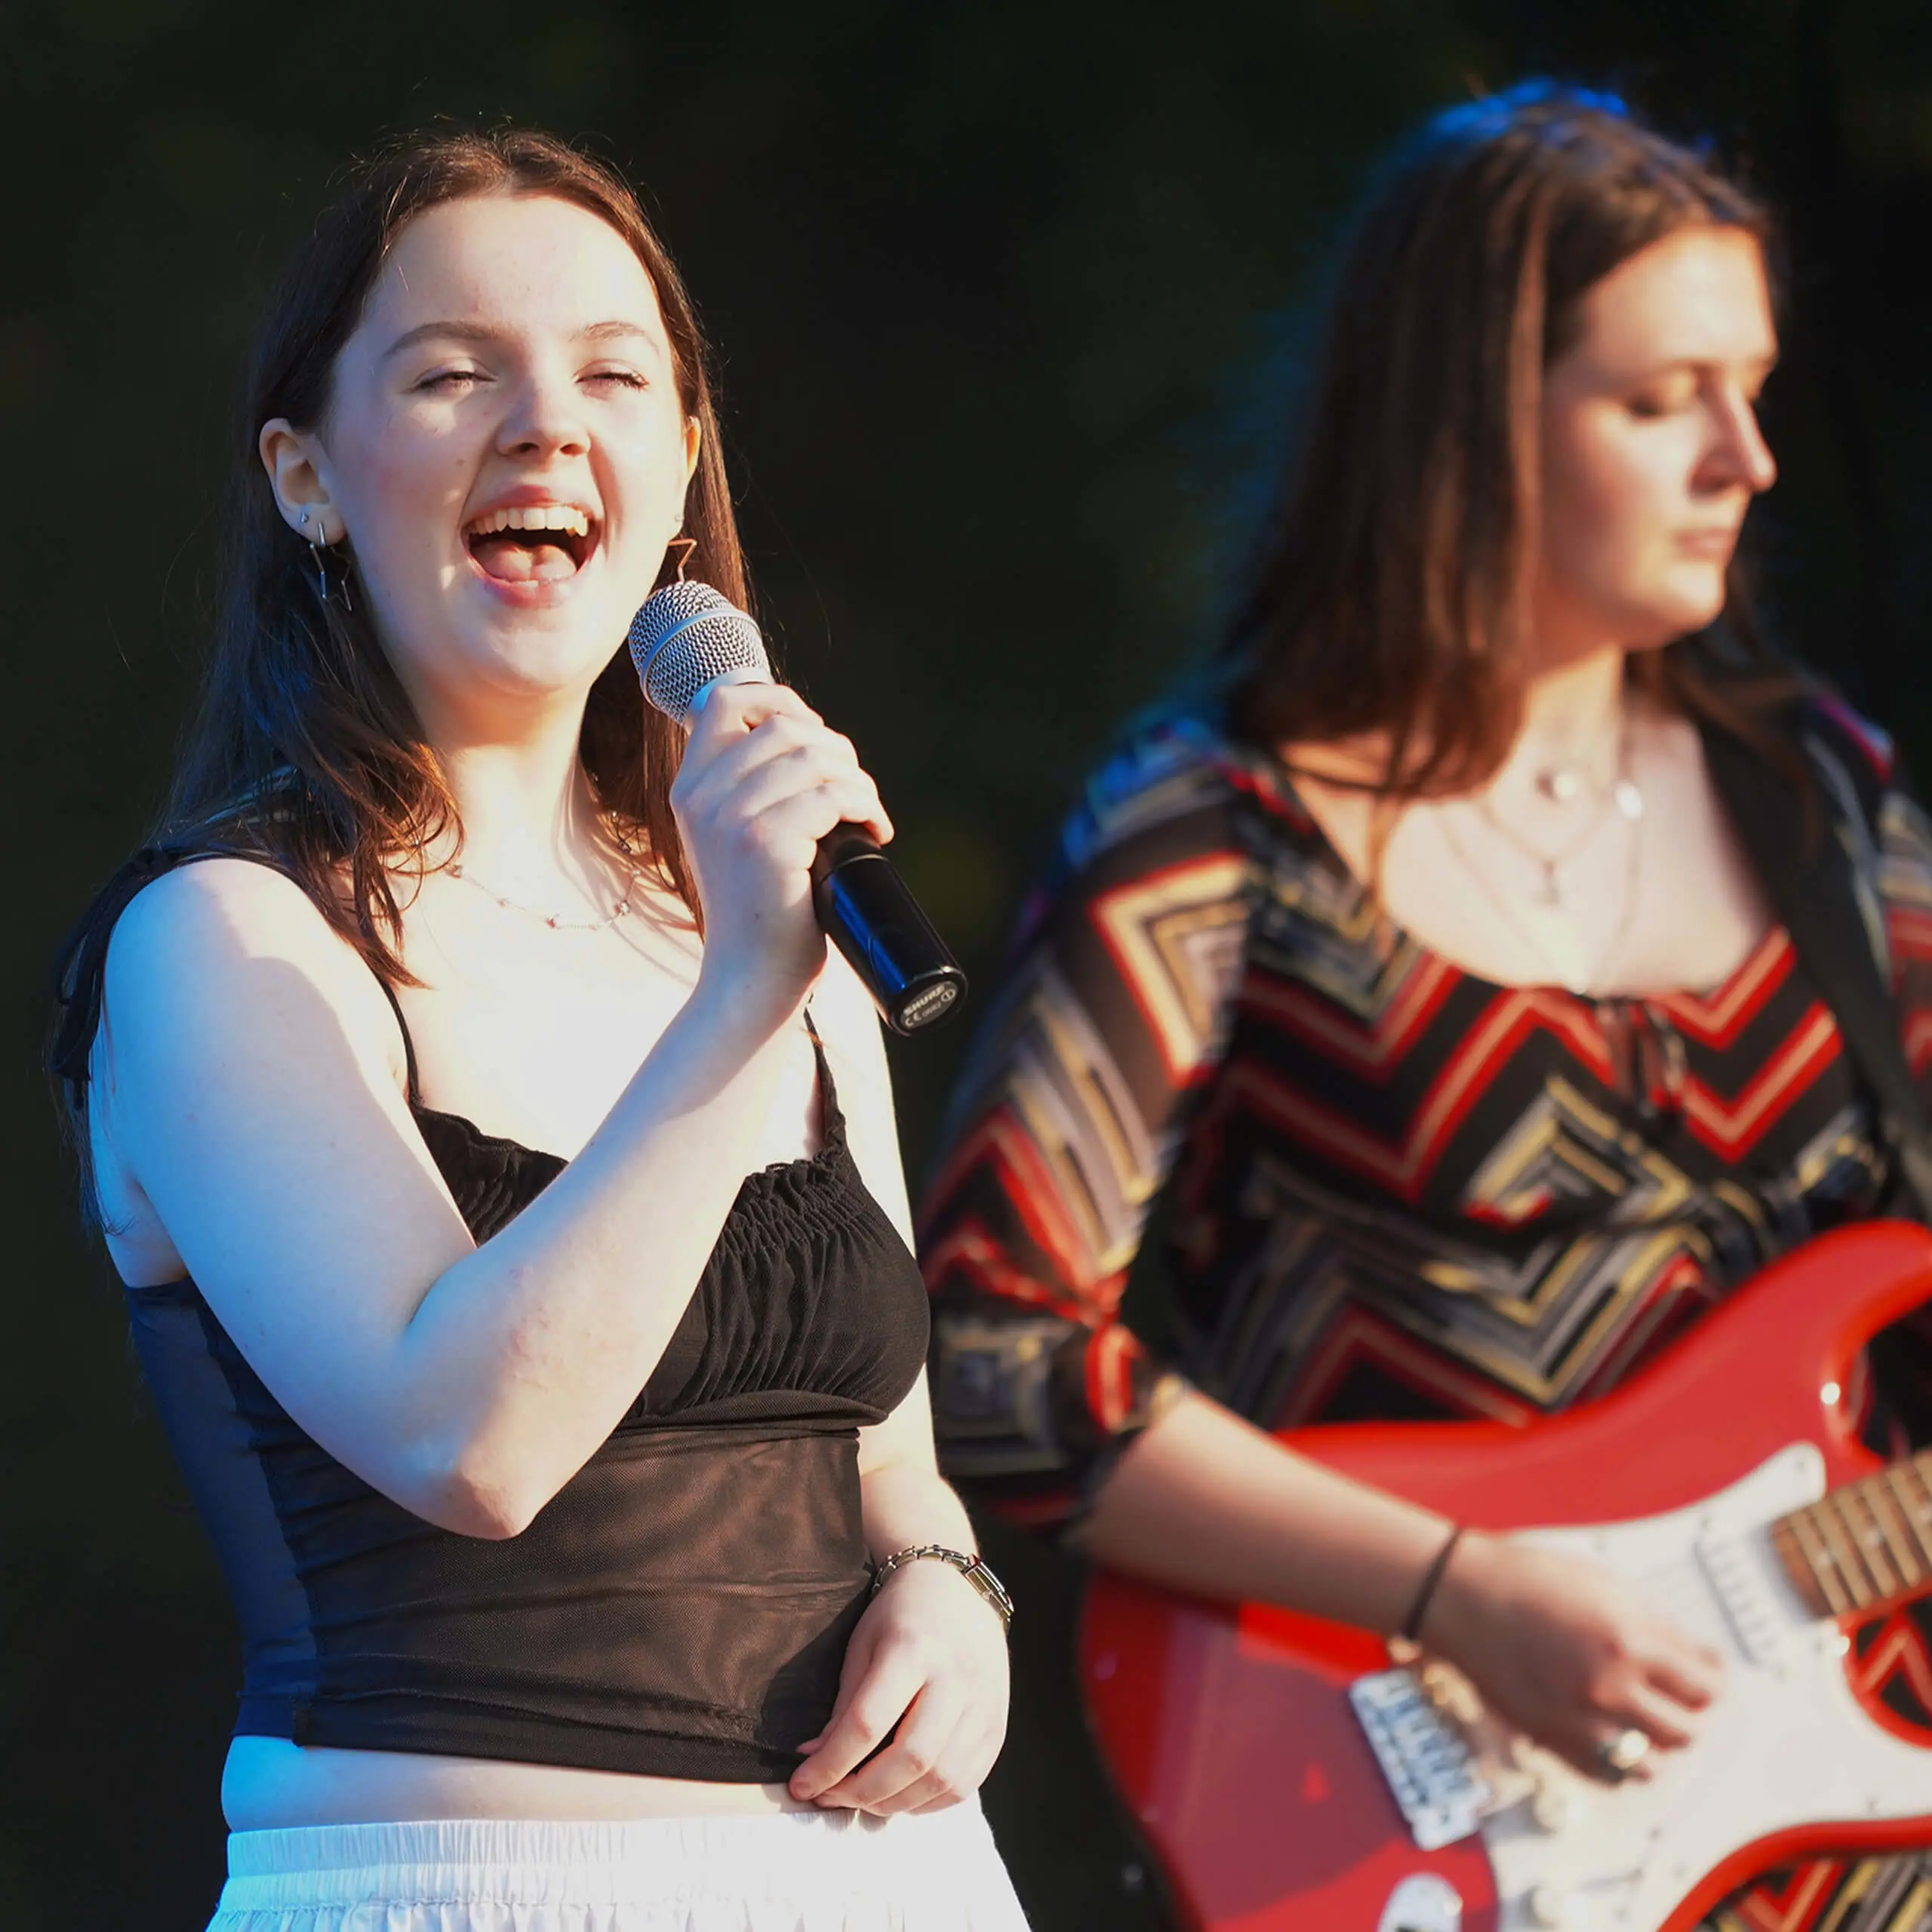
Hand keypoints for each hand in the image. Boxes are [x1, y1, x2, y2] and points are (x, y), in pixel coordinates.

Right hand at [669, 678, 891, 1025]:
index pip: (725, 701)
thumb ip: (750, 789)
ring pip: (815, 757)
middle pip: (786, 725)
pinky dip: (866, 808)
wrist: (749, 979)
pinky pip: (832, 796)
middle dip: (838, 752)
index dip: (780, 701)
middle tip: (855, 794)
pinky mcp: (763, 843)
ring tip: (866, 817)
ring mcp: (729, 817)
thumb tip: (812, 742)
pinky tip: (874, 833)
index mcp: (690, 786)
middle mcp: (701, 795)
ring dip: (858, 782)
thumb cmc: (759, 911)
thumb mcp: (736, 837)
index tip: (818, 739)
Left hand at [787, 1557, 1010, 1814]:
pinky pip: (965, 1784)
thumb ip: (843, 1706)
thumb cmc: (900, 1615)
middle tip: (830, 1796)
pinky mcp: (997, 1726)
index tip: (801, 1785)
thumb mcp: (863, 1646)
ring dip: (894, 1804)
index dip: (831, 1763)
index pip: (869, 1723)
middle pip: (911, 1758)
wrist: (958, 1590)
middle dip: (861, 1792)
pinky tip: (900, 1796)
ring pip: (942, 1780)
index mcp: (914, 1648)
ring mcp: (984, 1704)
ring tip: (861, 1799)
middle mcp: (956, 1678)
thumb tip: (814, 1760)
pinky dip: (928, 1803)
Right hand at [1422, 1532, 1723, 1782]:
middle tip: (1668, 1689)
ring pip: (1651, 1764)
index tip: (1702, 1670)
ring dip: (1651, 1742)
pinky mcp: (1551, 1741)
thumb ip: (1656, 1627)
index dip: (1708, 1677)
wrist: (1461, 1598)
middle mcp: (1609, 1689)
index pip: (1704, 1687)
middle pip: (1685, 1731)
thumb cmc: (1528, 1580)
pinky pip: (1608, 1776)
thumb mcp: (1605, 1586)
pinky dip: (1617, 1761)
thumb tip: (1697, 1661)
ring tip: (1638, 1715)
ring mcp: (1578, 1721)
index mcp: (1628, 1643)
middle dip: (1683, 1709)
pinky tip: (1608, 1730)